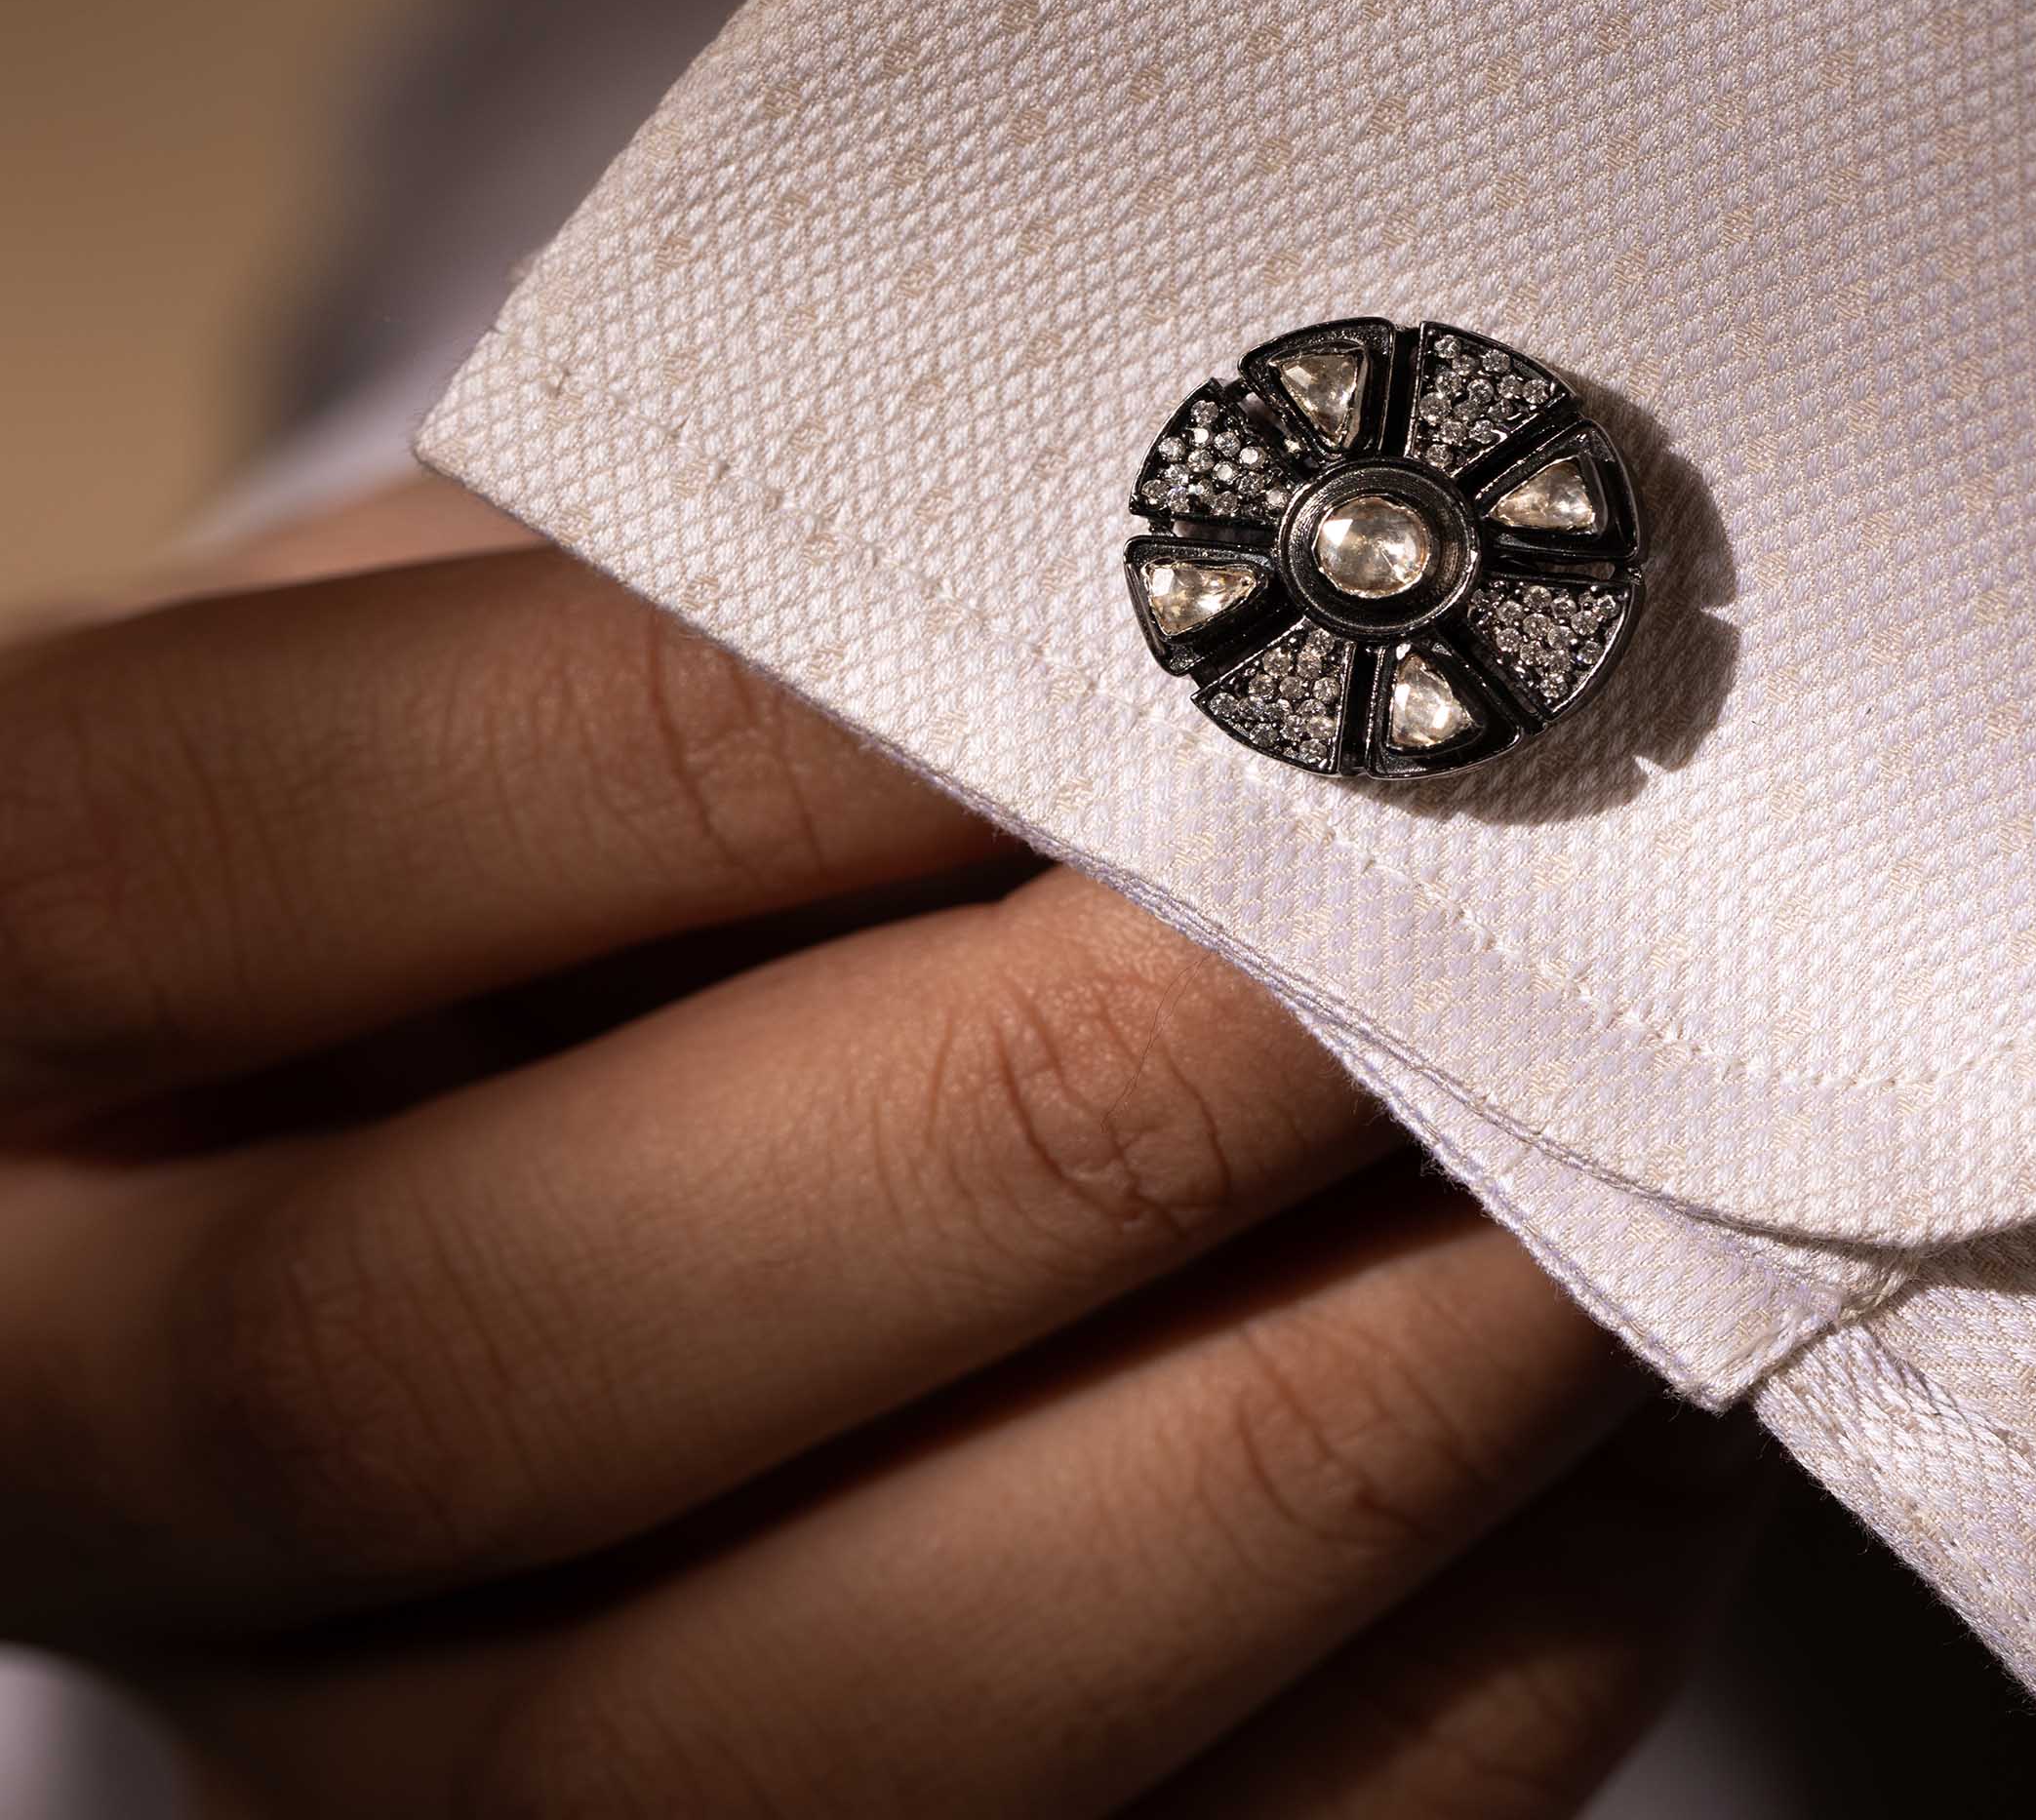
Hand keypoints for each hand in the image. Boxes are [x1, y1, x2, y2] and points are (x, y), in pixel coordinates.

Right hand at [0, 541, 1764, 1813]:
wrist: (525, 1151)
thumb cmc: (539, 822)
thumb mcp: (498, 645)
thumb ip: (696, 596)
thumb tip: (1157, 596)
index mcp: (10, 1054)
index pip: (192, 868)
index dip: (659, 738)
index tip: (1125, 600)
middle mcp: (112, 1471)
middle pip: (463, 1358)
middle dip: (1026, 1106)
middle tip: (1428, 884)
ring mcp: (394, 1781)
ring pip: (801, 1735)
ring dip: (1289, 1427)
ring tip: (1598, 1161)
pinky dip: (1440, 1666)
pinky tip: (1614, 1422)